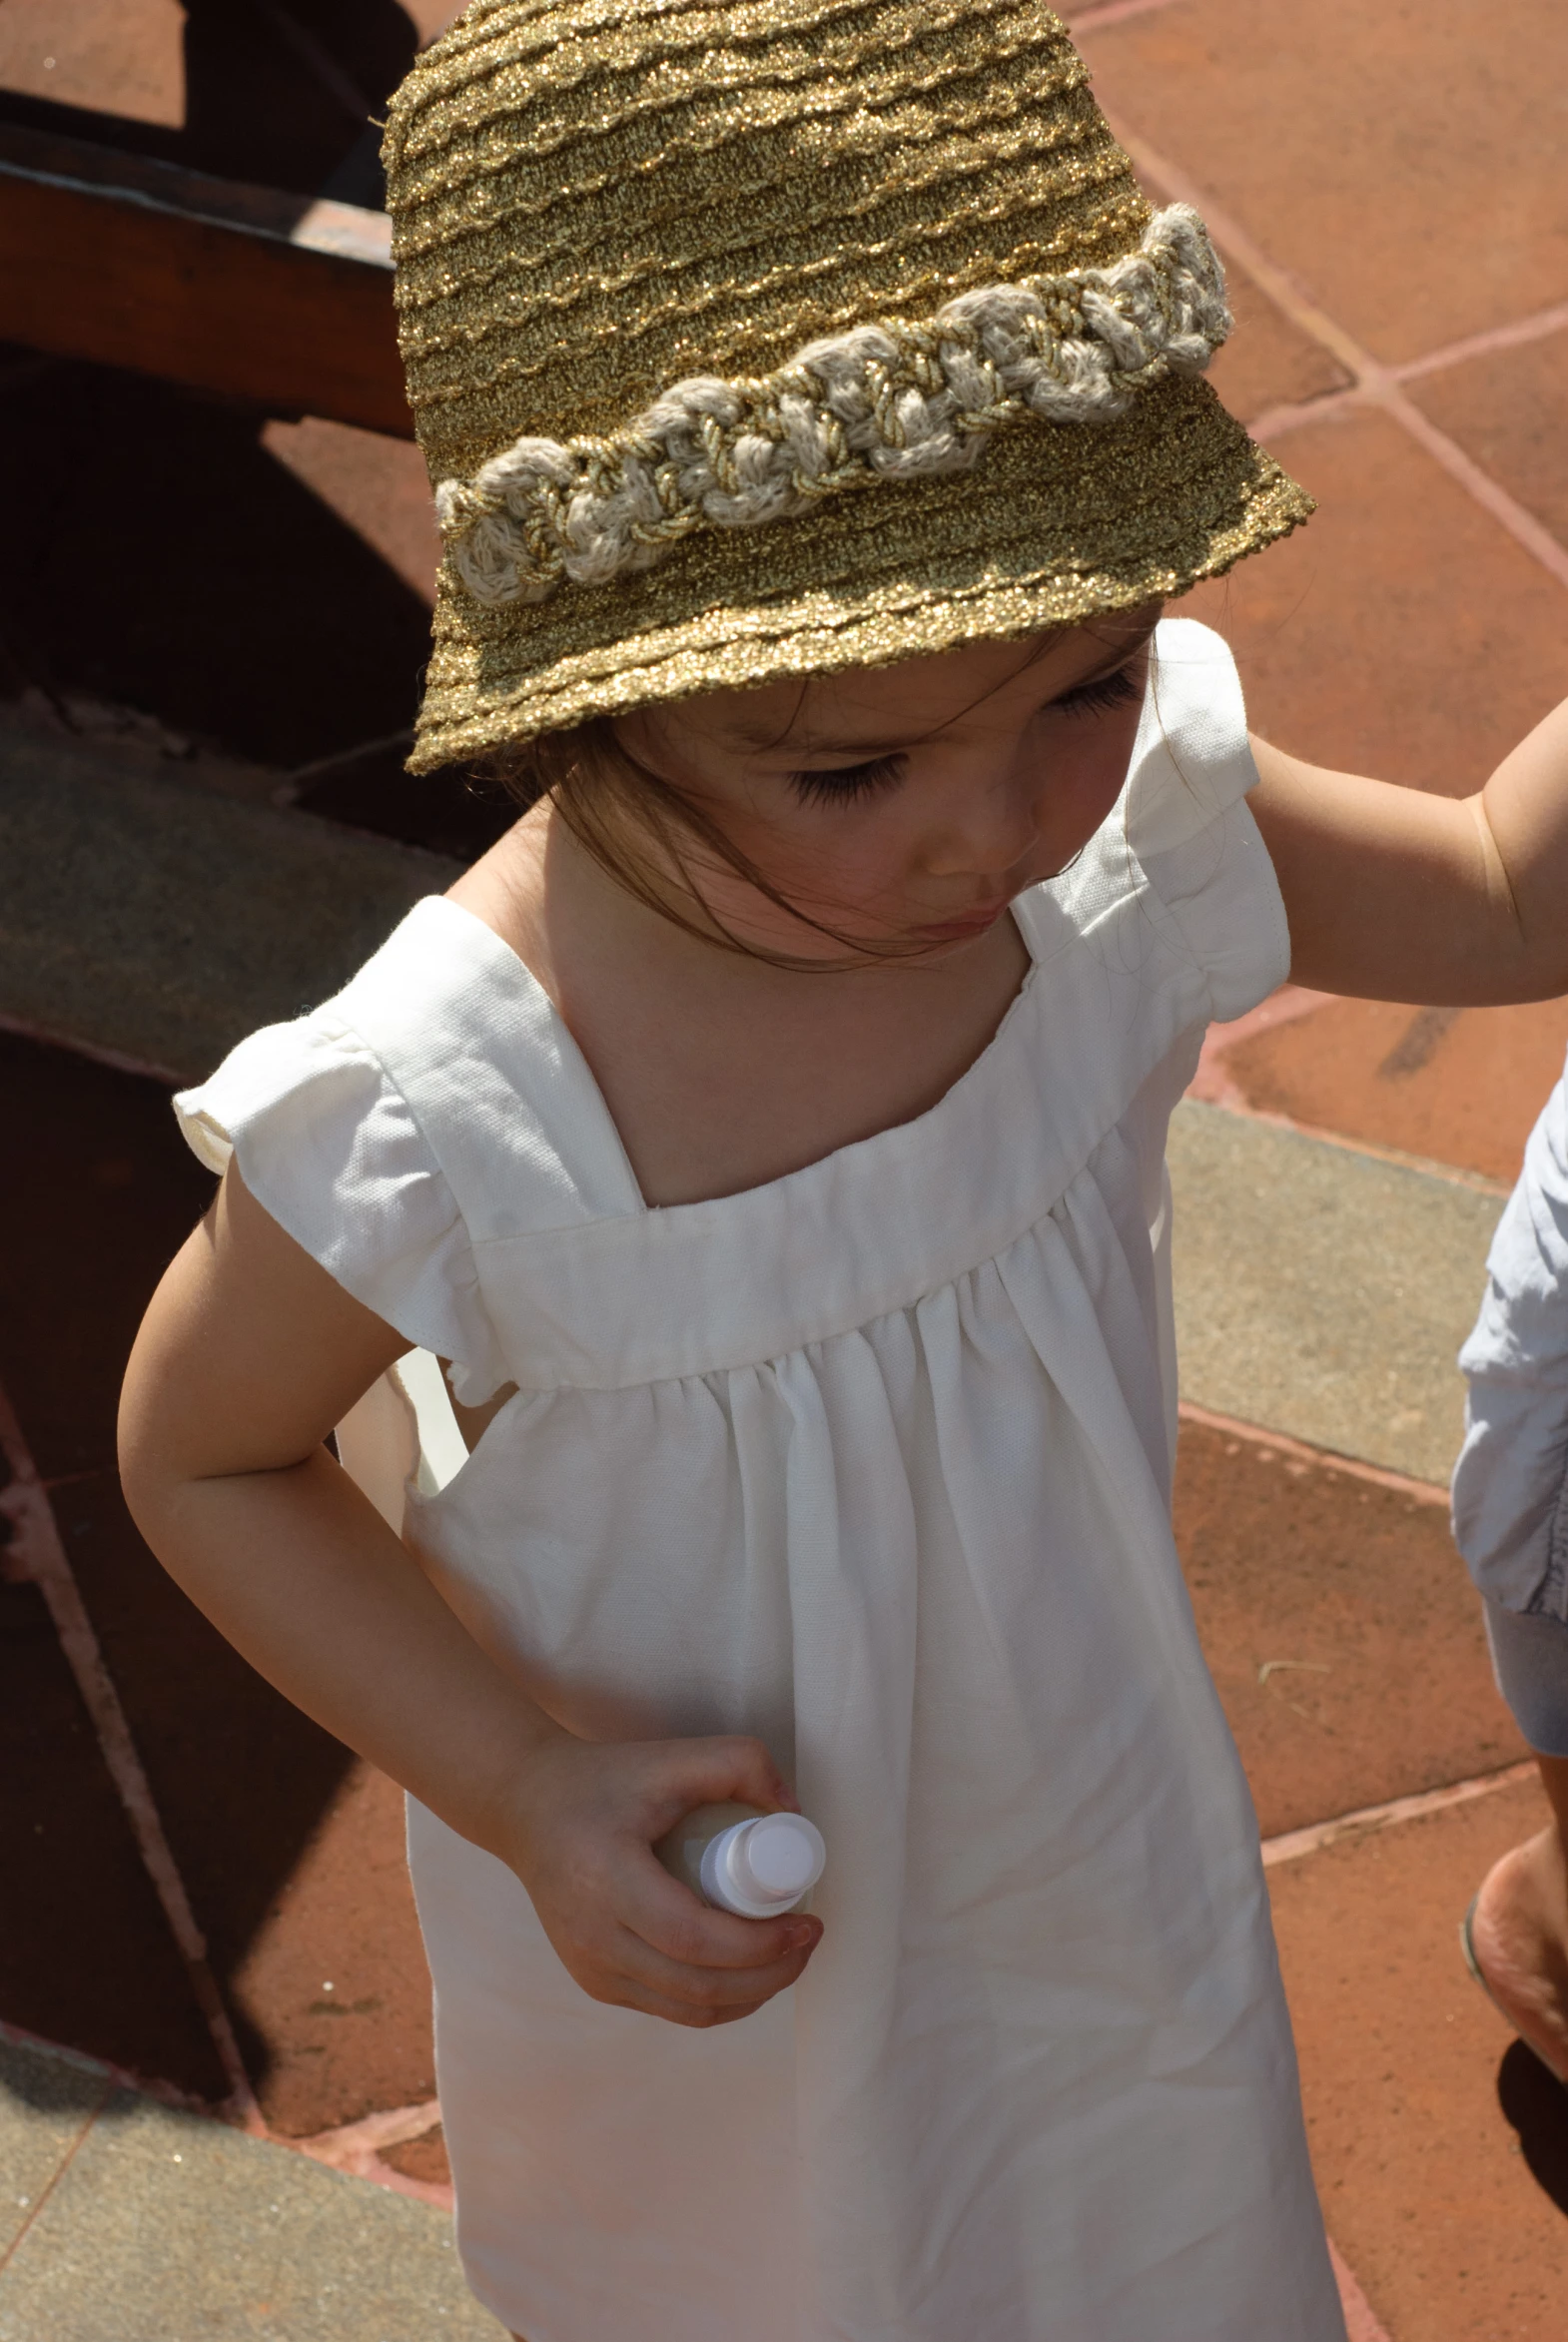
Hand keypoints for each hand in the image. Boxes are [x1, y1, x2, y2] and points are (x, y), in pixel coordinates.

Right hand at [502, 1729, 823, 2026]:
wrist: (527, 1808)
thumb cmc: (604, 1780)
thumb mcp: (671, 1756)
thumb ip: (739, 1763)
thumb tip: (792, 1814)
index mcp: (608, 1881)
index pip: (694, 1939)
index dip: (760, 1945)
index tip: (806, 1922)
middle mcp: (593, 1938)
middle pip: (698, 1986)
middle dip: (770, 1974)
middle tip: (809, 1940)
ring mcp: (590, 1969)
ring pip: (688, 2010)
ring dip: (750, 1995)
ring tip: (788, 1956)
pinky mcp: (594, 1982)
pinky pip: (668, 2008)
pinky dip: (717, 1999)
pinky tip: (747, 1971)